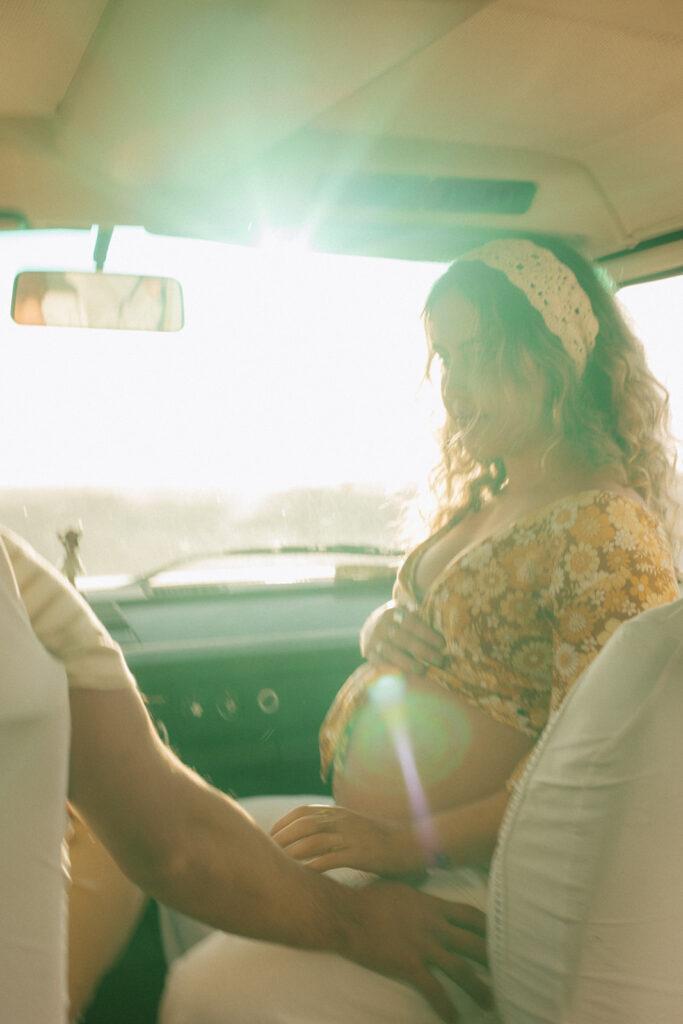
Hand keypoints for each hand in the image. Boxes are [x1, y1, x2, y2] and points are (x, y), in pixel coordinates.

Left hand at [271, 803, 422, 876]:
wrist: (411, 843)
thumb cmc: (380, 837)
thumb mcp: (353, 824)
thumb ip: (332, 826)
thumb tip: (307, 835)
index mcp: (338, 812)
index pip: (302, 811)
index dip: (283, 823)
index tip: (269, 836)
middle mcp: (342, 820)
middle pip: (302, 825)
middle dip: (281, 838)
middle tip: (267, 854)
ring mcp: (350, 836)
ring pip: (313, 841)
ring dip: (292, 853)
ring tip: (277, 866)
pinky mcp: (360, 854)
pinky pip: (330, 860)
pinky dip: (313, 868)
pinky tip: (302, 877)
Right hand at [335, 881, 491, 1022]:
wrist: (349, 915)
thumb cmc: (370, 898)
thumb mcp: (399, 885)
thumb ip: (417, 885)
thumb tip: (423, 873)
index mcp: (433, 906)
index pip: (471, 915)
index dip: (488, 927)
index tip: (502, 935)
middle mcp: (435, 926)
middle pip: (474, 943)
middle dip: (493, 959)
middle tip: (509, 973)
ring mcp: (424, 946)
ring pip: (461, 969)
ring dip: (478, 988)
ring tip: (490, 1002)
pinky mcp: (409, 965)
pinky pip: (434, 989)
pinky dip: (446, 1006)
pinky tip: (454, 1018)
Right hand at [360, 601, 445, 675]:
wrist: (370, 627)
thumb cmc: (396, 619)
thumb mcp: (402, 608)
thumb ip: (413, 609)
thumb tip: (421, 610)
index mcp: (391, 612)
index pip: (411, 623)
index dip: (427, 634)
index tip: (442, 644)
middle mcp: (381, 625)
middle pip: (403, 639)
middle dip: (423, 650)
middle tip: (439, 660)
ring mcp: (373, 640)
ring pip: (392, 652)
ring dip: (408, 662)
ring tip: (423, 671)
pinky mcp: (369, 653)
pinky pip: (379, 663)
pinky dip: (391, 669)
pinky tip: (404, 675)